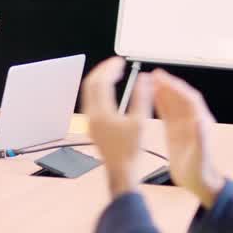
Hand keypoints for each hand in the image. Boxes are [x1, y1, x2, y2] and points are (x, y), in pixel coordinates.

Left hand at [80, 57, 150, 196]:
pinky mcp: (92, 125)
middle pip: (90, 84)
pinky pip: (91, 100)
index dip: (110, 68)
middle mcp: (91, 115)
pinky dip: (99, 90)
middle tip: (115, 63)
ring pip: (89, 92)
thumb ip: (142, 98)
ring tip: (114, 73)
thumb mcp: (141, 122)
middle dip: (103, 71)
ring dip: (100, 80)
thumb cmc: (130, 151)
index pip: (100, 82)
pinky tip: (111, 90)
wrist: (121, 171)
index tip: (120, 61)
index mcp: (101, 113)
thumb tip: (144, 79)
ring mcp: (90, 121)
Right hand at [152, 70, 223, 207]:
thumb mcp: (201, 158)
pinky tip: (151, 96)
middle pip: (180, 97)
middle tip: (154, 75)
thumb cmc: (201, 173)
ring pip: (173, 103)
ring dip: (163, 91)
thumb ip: (201, 139)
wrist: (199, 183)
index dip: (177, 88)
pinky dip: (159, 103)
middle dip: (169, 85)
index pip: (189, 99)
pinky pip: (167, 113)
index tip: (164, 79)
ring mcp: (183, 125)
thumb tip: (198, 121)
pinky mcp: (175, 132)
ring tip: (150, 81)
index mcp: (201, 123)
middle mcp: (193, 120)